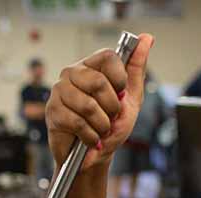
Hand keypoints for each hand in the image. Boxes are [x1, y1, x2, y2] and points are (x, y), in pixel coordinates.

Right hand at [46, 33, 154, 169]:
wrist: (94, 156)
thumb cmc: (111, 126)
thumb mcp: (131, 98)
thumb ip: (136, 68)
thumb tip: (147, 38)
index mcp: (91, 65)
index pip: (108, 56)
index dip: (120, 78)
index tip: (122, 94)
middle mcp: (72, 73)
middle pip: (98, 81)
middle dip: (112, 107)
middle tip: (111, 117)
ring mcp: (59, 91)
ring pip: (88, 105)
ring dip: (102, 125)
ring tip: (101, 129)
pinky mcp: (53, 111)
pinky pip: (78, 123)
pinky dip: (91, 136)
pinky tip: (92, 139)